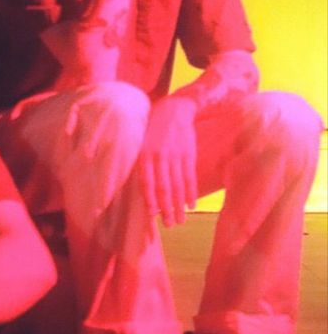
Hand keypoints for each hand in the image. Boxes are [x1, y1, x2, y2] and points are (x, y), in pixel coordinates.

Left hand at [138, 95, 197, 227]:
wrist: (175, 108)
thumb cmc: (154, 127)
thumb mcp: (142, 140)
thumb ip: (142, 161)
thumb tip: (143, 187)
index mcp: (145, 153)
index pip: (147, 182)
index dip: (150, 200)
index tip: (153, 215)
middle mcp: (160, 156)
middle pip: (164, 187)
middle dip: (167, 209)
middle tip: (169, 225)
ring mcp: (175, 156)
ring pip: (178, 185)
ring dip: (179, 205)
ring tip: (180, 220)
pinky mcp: (188, 154)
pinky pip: (189, 177)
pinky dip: (190, 192)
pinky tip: (191, 205)